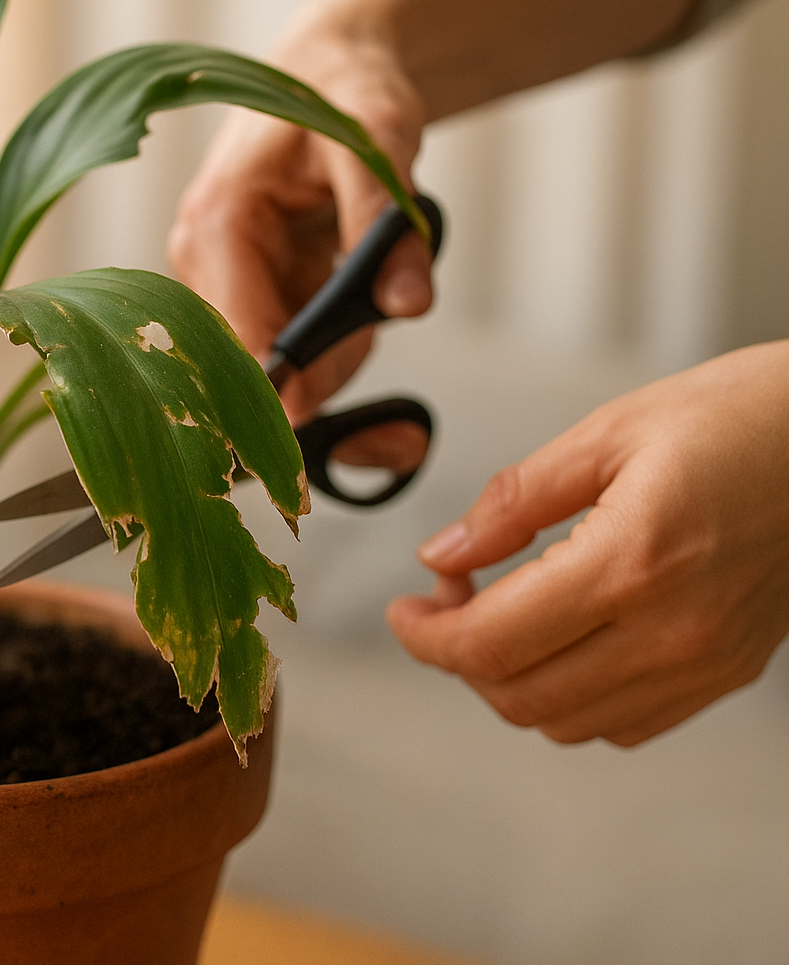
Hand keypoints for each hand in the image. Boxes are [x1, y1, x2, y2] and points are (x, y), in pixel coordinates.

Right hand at [168, 3, 434, 424]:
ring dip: (340, 355)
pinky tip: (363, 305)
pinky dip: (334, 346)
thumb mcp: (377, 145)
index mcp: (216, 227)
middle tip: (394, 306)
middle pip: (259, 369)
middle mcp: (199, 265)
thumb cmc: (342, 93)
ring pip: (277, 371)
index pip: (243, 344)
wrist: (323, 68)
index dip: (303, 385)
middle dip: (334, 364)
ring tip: (385, 283)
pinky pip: (288, 352)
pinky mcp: (240, 295)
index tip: (372, 406)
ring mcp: (216, 285)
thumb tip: (407, 306)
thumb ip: (388, 227)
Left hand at [387, 342, 788, 745]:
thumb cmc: (737, 416)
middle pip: (519, 696)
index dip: (426, 637)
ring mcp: (706, 662)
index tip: (403, 610)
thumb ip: (513, 503)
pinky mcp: (729, 673)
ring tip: (498, 610)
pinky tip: (558, 635)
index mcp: (633, 562)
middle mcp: (673, 631)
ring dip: (509, 679)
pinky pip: (622, 723)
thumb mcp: (608, 433)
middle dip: (458, 657)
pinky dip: (568, 695)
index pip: (491, 644)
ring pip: (565, 722)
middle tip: (444, 599)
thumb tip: (441, 554)